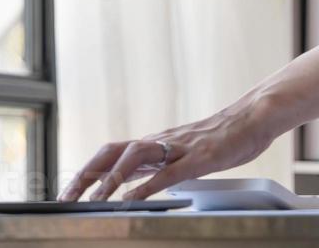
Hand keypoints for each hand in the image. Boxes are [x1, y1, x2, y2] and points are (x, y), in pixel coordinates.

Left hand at [56, 98, 274, 201]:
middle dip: (86, 174)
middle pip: (111, 151)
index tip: (67, 191)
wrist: (252, 117)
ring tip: (94, 199)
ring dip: (111, 178)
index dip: (86, 170)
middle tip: (66, 197)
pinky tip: (132, 201)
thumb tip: (137, 183)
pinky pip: (166, 173)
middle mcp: (160, 142)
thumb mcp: (183, 152)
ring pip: (134, 158)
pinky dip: (145, 187)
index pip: (110, 152)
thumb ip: (160, 165)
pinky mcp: (197, 158)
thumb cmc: (222, 136)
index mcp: (155, 142)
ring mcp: (178, 148)